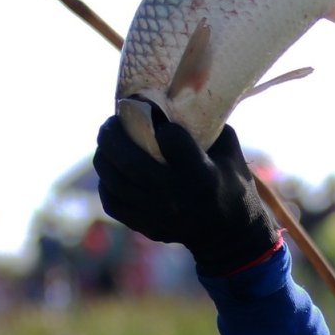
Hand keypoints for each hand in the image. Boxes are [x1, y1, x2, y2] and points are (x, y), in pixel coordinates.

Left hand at [93, 102, 279, 276]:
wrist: (228, 236)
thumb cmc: (230, 183)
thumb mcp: (229, 151)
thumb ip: (205, 125)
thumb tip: (174, 98)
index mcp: (202, 174)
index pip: (169, 137)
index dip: (158, 121)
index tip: (154, 115)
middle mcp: (176, 196)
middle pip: (129, 159)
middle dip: (113, 132)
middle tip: (112, 122)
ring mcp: (158, 214)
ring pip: (113, 179)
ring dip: (104, 155)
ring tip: (108, 143)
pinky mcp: (146, 227)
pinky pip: (111, 201)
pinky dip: (107, 182)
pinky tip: (111, 171)